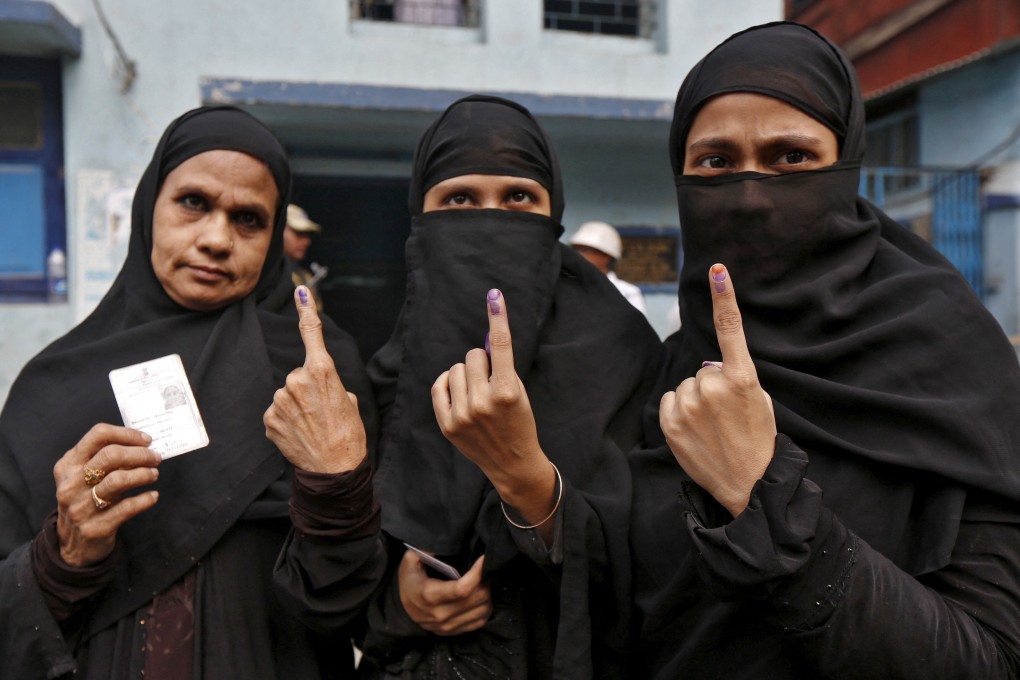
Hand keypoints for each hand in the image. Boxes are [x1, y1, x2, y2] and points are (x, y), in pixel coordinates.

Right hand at [53, 424, 160, 566]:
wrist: (73, 546)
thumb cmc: (84, 502)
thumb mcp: (83, 478)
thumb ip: (104, 460)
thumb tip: (141, 444)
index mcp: (68, 465)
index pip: (98, 435)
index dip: (126, 434)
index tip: (146, 440)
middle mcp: (71, 484)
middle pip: (111, 455)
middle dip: (140, 454)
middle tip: (155, 458)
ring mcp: (81, 506)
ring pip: (118, 480)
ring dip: (143, 474)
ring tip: (154, 474)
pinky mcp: (96, 526)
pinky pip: (126, 508)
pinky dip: (144, 499)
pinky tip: (153, 496)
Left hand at [264, 286, 366, 473]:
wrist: (335, 469)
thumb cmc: (349, 434)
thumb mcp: (349, 401)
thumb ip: (331, 384)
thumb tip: (319, 385)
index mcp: (322, 371)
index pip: (312, 334)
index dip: (306, 309)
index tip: (301, 290)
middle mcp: (297, 380)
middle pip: (298, 376)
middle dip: (307, 390)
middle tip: (322, 412)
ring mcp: (280, 400)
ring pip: (286, 396)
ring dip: (296, 408)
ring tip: (311, 426)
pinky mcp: (269, 419)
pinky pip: (276, 413)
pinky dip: (285, 423)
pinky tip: (298, 434)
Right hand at [398, 551, 491, 634]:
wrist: (401, 609)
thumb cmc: (410, 581)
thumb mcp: (411, 560)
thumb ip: (427, 549)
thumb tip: (447, 542)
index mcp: (429, 595)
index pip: (462, 589)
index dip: (478, 574)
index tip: (484, 559)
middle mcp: (440, 614)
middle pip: (477, 599)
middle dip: (485, 581)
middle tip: (484, 569)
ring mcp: (448, 626)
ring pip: (483, 610)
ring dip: (487, 594)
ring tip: (482, 581)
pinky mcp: (454, 632)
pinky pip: (481, 621)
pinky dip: (485, 607)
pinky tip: (480, 596)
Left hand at [431, 289, 556, 534]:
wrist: (512, 462)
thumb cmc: (519, 422)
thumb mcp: (520, 393)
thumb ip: (503, 367)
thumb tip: (487, 338)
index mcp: (508, 392)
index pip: (502, 346)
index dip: (498, 317)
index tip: (494, 295)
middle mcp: (484, 402)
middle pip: (473, 355)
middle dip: (482, 362)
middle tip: (491, 381)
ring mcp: (463, 414)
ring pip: (456, 368)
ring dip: (466, 375)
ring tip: (478, 394)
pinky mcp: (447, 424)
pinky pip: (440, 384)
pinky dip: (449, 384)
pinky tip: (461, 396)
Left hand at [659, 264, 775, 516]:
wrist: (747, 485)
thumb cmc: (757, 440)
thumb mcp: (759, 401)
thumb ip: (736, 376)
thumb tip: (709, 366)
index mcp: (742, 378)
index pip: (731, 329)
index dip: (724, 297)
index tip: (717, 270)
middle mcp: (713, 386)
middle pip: (704, 369)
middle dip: (713, 385)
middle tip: (727, 414)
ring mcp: (689, 405)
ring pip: (686, 385)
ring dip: (695, 400)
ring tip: (713, 426)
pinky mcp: (670, 422)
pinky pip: (669, 400)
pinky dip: (678, 411)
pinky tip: (695, 430)